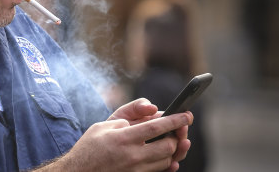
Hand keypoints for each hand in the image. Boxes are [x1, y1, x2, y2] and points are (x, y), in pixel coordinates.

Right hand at [34, 99, 192, 171]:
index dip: (175, 120)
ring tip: (171, 140)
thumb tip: (153, 111)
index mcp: (123, 138)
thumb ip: (129, 115)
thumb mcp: (104, 124)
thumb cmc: (90, 146)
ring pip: (167, 160)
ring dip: (173, 149)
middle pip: (168, 146)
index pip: (156, 127)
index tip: (187, 114)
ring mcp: (136, 170)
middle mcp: (132, 156)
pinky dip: (168, 164)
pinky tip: (170, 157)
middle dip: (177, 136)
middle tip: (178, 129)